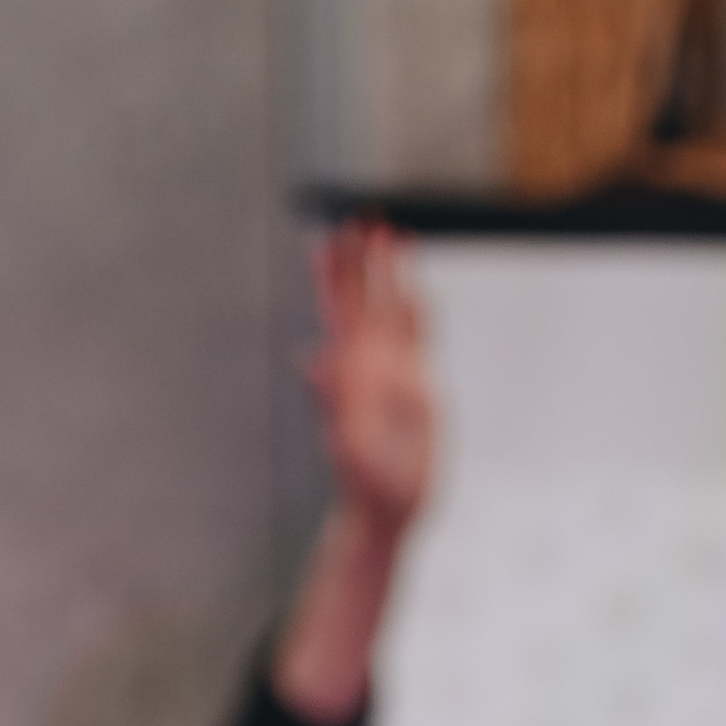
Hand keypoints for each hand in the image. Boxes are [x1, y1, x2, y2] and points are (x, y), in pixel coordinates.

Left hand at [300, 224, 434, 537]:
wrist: (385, 509)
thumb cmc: (367, 484)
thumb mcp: (346, 442)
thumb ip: (329, 399)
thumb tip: (310, 358)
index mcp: (352, 370)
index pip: (343, 309)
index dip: (341, 272)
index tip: (337, 234)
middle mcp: (370, 365)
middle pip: (364, 299)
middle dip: (363, 258)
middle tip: (363, 216)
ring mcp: (392, 374)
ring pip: (390, 311)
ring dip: (389, 275)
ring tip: (392, 235)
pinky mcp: (414, 388)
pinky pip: (415, 337)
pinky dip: (414, 307)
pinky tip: (413, 290)